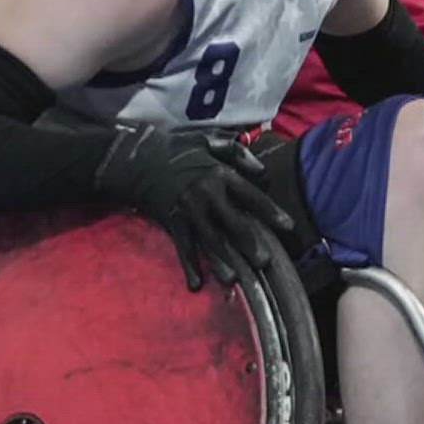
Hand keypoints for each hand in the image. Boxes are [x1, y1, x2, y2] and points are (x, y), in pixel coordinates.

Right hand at [93, 124, 295, 291]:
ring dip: (221, 261)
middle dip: (249, 243)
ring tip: (234, 279)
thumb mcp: (206, 140)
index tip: (288, 227)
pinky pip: (183, 247)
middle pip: (232, 223)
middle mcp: (206, 195)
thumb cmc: (177, 148)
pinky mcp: (172, 222)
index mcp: (219, 175)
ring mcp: (188, 211)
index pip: (250, 196)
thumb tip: (261, 170)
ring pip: (209, 240)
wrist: (135, 159)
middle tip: (265, 261)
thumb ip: (237, 152)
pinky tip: (196, 284)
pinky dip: (189, 265)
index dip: (270, 211)